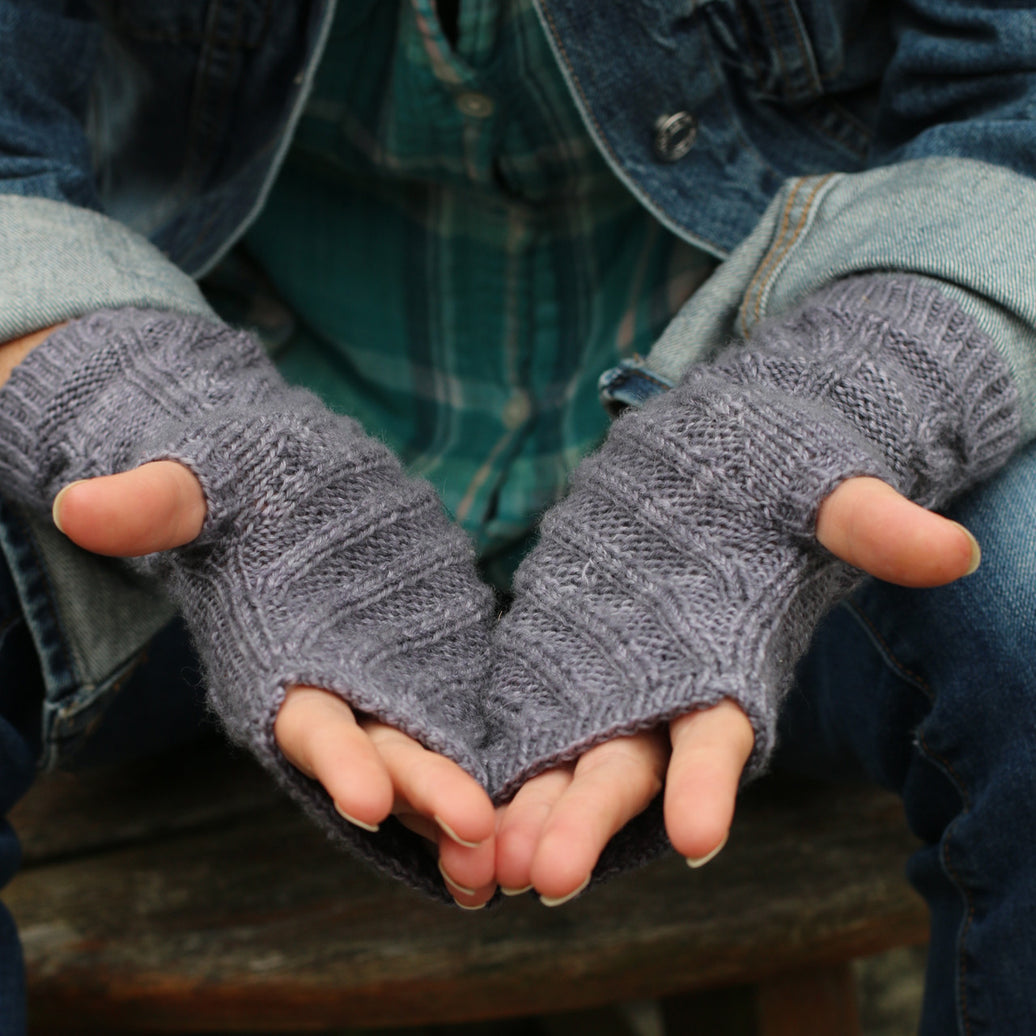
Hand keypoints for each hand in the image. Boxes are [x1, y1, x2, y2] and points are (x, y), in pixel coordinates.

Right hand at [54, 462, 497, 907]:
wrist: (298, 480)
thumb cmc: (242, 476)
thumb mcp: (205, 479)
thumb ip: (159, 502)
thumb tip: (79, 505)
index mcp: (273, 661)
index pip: (302, 721)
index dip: (331, 756)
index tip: (366, 797)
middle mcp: (333, 689)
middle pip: (380, 753)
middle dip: (422, 794)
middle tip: (477, 836)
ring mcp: (390, 682)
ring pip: (428, 756)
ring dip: (463, 807)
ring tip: (507, 855)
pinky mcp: (436, 664)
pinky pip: (466, 720)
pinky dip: (490, 766)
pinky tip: (528, 808)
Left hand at [494, 476, 980, 903]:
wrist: (704, 454)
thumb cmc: (770, 467)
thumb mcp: (817, 483)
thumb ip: (867, 521)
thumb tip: (956, 552)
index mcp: (733, 658)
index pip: (723, 732)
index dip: (712, 780)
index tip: (698, 836)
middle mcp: (667, 685)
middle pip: (631, 764)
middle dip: (594, 819)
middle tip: (549, 879)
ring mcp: (607, 674)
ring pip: (570, 757)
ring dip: (535, 811)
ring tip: (493, 863)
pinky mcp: (559, 651)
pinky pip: (526, 714)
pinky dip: (501, 761)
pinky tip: (461, 804)